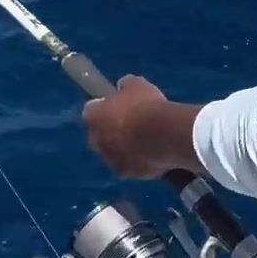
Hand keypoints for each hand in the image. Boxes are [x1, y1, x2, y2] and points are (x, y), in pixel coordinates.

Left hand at [82, 75, 204, 180]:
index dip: (105, 107)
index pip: (92, 110)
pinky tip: (153, 155)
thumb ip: (124, 86)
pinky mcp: (125, 173)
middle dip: (111, 130)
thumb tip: (123, 88)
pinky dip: (138, 161)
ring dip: (124, 148)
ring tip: (146, 141)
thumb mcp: (136, 83)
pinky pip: (129, 166)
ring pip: (114, 153)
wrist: (164, 135)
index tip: (118, 105)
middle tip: (132, 124)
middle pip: (99, 135)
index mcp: (92, 116)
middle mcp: (95, 140)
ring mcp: (109, 160)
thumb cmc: (146, 106)